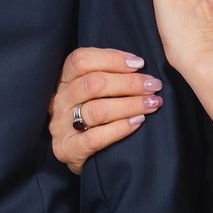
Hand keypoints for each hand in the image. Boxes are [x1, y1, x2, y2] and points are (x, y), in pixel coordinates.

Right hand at [49, 48, 161, 173]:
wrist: (72, 153)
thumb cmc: (87, 116)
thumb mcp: (88, 91)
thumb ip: (105, 75)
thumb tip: (137, 64)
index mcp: (63, 80)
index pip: (81, 60)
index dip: (112, 58)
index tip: (139, 63)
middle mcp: (60, 100)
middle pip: (93, 84)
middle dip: (129, 83)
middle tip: (153, 86)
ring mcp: (61, 126)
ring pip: (97, 110)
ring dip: (130, 105)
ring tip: (152, 103)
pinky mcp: (68, 149)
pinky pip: (95, 138)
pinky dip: (120, 128)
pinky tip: (138, 122)